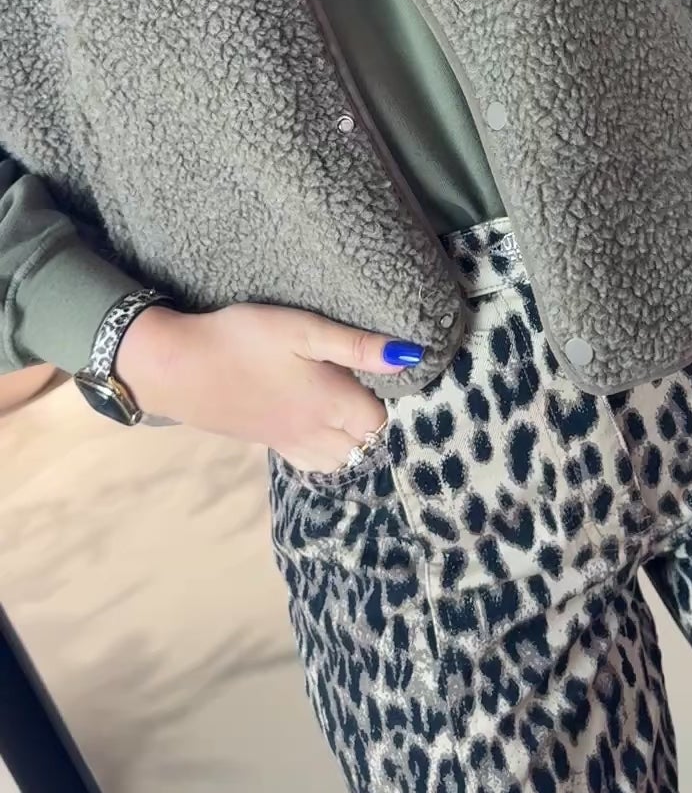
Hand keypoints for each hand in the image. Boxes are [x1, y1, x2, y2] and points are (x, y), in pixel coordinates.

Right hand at [116, 303, 422, 470]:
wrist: (178, 368)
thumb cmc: (243, 340)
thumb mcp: (304, 329)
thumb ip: (358, 345)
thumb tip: (412, 356)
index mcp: (331, 405)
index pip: (381, 421)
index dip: (389, 399)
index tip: (383, 374)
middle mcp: (315, 433)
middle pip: (364, 446)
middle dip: (373, 425)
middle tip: (367, 387)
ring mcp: (288, 443)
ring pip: (338, 461)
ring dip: (351, 442)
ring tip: (346, 406)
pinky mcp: (266, 442)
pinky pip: (310, 462)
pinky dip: (324, 452)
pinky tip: (316, 424)